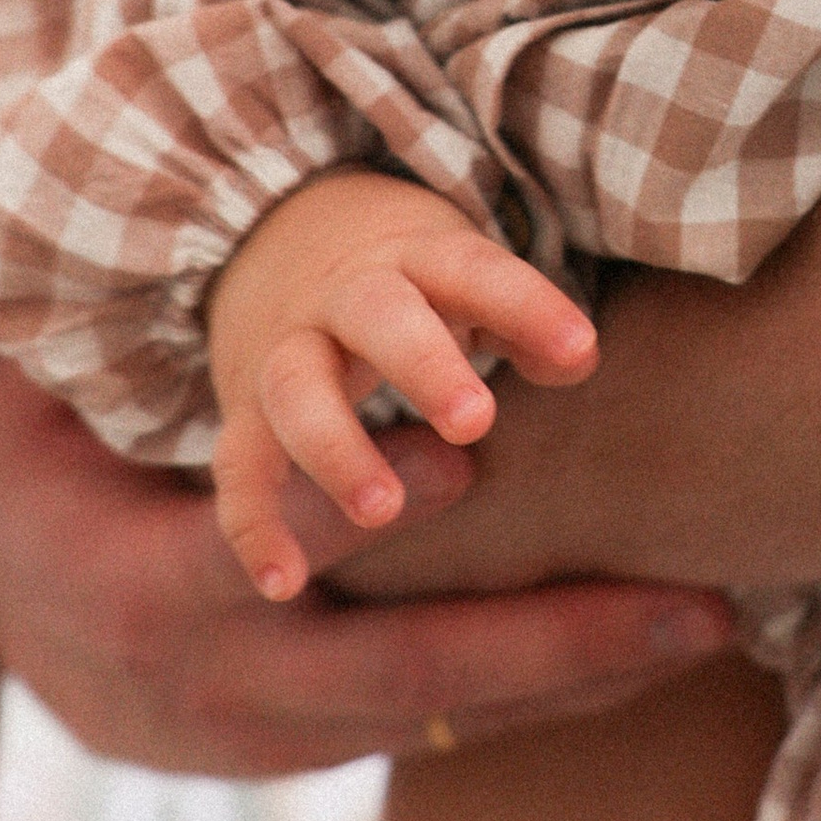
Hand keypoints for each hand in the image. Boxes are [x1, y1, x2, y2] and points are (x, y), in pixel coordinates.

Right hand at [0, 354, 728, 779]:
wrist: (25, 654)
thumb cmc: (45, 491)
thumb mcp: (36, 427)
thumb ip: (96, 371)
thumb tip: (86, 252)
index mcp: (149, 596)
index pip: (262, 554)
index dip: (355, 509)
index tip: (462, 456)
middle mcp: (231, 689)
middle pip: (405, 670)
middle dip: (552, 640)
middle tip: (686, 604)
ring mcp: (287, 739)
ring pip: (452, 714)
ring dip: (584, 677)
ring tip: (706, 626)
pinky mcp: (330, 752)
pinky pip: (457, 728)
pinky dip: (554, 699)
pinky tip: (651, 660)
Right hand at [206, 172, 599, 602]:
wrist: (271, 238)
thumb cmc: (410, 286)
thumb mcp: (464, 284)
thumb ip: (522, 321)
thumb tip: (575, 363)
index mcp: (417, 259)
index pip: (474, 269)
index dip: (527, 305)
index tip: (579, 349)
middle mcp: (346, 297)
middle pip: (378, 315)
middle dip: (423, 364)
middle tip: (475, 420)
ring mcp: (288, 350)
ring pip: (296, 388)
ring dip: (336, 447)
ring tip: (382, 509)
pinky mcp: (245, 410)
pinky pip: (240, 465)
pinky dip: (254, 522)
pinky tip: (286, 582)